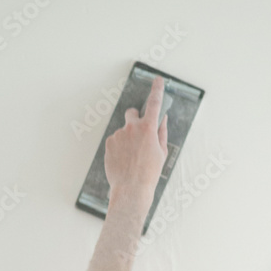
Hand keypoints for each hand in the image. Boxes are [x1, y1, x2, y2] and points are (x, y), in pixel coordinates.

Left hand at [105, 75, 168, 203]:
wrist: (131, 189)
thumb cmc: (149, 173)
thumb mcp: (161, 153)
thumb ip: (161, 132)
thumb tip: (161, 119)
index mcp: (148, 129)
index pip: (154, 104)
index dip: (157, 90)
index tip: (158, 80)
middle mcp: (132, 128)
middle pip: (132, 113)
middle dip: (135, 118)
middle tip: (138, 133)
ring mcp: (118, 135)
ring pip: (124, 131)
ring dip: (127, 139)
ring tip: (132, 158)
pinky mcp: (109, 143)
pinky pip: (116, 140)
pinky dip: (119, 147)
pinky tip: (124, 160)